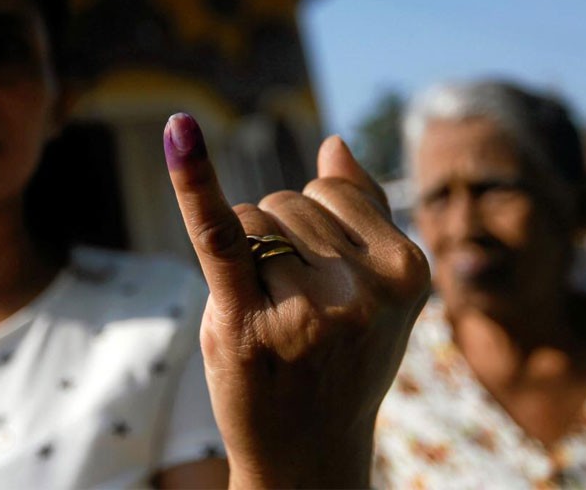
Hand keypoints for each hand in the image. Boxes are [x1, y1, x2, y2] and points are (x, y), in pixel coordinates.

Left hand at [164, 113, 428, 488]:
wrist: (308, 452)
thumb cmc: (340, 362)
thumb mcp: (378, 295)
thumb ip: (364, 214)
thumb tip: (333, 143)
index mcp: (407, 271)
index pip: (328, 189)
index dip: (310, 225)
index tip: (321, 279)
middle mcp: (364, 292)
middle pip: (284, 202)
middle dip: (275, 243)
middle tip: (291, 310)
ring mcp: (307, 311)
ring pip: (248, 218)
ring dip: (244, 259)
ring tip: (269, 320)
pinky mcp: (247, 324)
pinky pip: (219, 236)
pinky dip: (194, 181)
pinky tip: (178, 134)